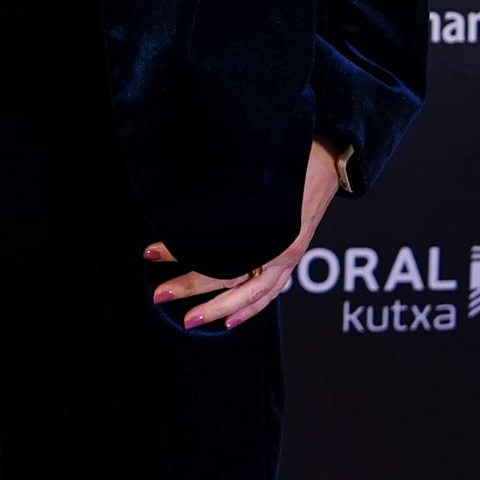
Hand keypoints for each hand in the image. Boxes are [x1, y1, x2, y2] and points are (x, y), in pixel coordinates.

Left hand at [146, 138, 343, 331]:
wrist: (328, 160)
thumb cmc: (290, 158)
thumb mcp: (255, 170)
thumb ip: (227, 189)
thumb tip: (185, 196)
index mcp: (267, 225)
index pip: (216, 248)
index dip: (180, 252)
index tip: (150, 253)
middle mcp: (279, 247)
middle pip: (229, 277)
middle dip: (191, 288)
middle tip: (159, 295)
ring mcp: (287, 257)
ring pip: (250, 295)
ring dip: (218, 309)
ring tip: (189, 321)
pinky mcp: (290, 259)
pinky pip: (268, 293)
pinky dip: (249, 309)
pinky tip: (230, 321)